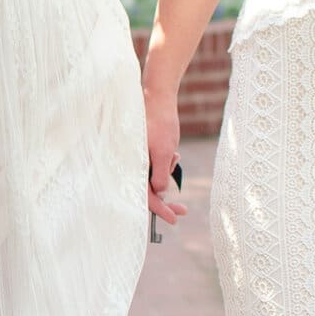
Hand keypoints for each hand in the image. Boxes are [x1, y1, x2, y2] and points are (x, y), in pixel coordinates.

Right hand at [143, 86, 186, 228]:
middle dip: (166, 199)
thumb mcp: (163, 151)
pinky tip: (173, 151)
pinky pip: (156, 166)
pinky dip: (166, 163)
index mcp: (132, 164)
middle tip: (183, 210)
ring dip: (168, 172)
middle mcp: (131, 162)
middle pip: (147, 190)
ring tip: (174, 154)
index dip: (159, 210)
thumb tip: (160, 192)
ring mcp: (137, 156)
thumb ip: (160, 174)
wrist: (157, 96)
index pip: (144, 195)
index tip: (174, 219)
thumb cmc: (159, 122)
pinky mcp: (143, 150)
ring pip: (154, 177)